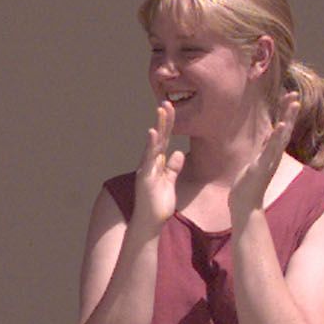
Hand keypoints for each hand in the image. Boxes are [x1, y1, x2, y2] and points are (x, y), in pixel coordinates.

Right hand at [132, 101, 184, 232]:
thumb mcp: (169, 181)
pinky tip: (152, 132)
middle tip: (167, 101)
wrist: (149, 223)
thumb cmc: (158, 204)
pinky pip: (148, 158)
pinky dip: (151, 145)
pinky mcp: (145, 176)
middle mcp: (150, 163)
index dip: (168, 124)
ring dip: (158, 126)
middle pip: (159, 137)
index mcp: (157, 163)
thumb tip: (178, 152)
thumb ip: (173, 167)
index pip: (164, 140)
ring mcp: (146, 169)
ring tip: (162, 109)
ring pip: (154, 143)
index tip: (172, 108)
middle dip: (164, 119)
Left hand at [230, 94, 298, 225]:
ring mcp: (268, 160)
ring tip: (293, 103)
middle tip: (295, 94)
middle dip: (289, 111)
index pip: (281, 128)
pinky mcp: (261, 167)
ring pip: (280, 137)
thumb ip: (264, 147)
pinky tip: (279, 126)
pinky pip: (269, 150)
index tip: (289, 96)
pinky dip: (275, 138)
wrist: (246, 205)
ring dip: (287, 119)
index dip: (285, 112)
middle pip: (285, 128)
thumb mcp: (256, 160)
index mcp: (270, 152)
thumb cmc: (249, 184)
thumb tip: (270, 132)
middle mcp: (273, 155)